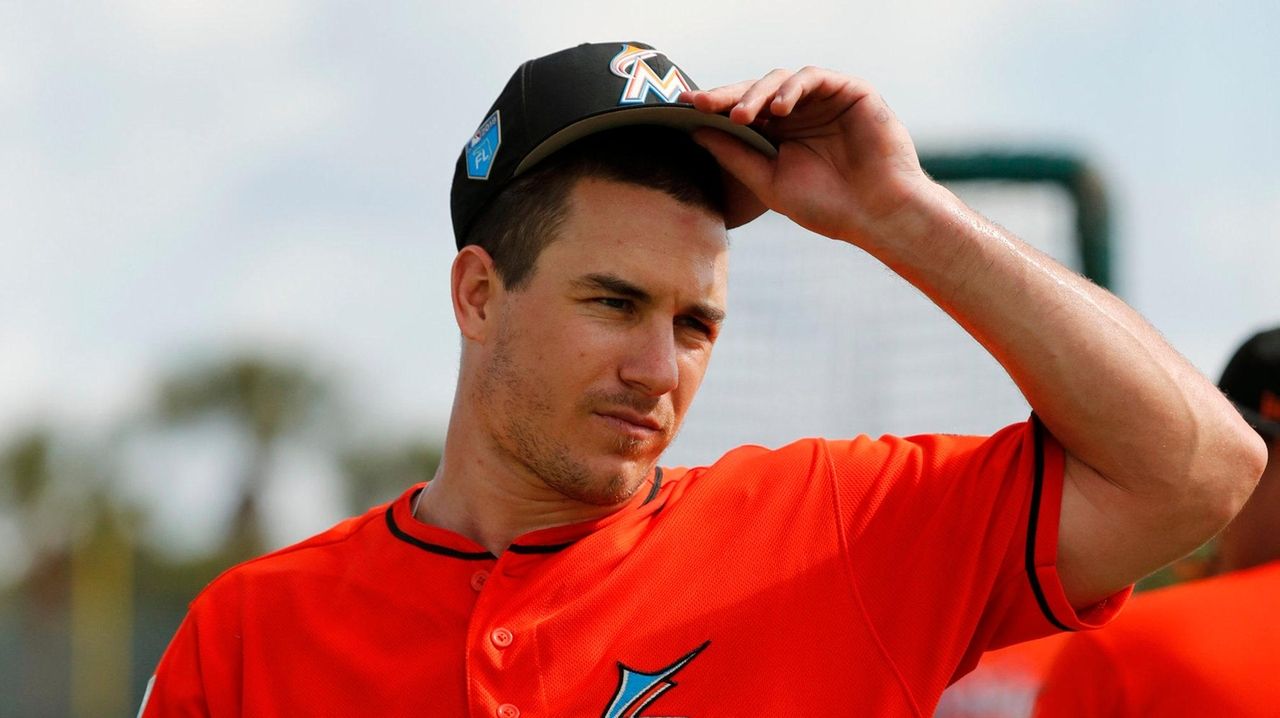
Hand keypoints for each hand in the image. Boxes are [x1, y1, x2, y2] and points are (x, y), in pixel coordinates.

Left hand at [681, 68, 935, 245]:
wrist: (877, 214)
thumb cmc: (826, 206)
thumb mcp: (769, 182)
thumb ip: (735, 155)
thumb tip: (697, 131)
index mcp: (779, 135)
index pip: (740, 113)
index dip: (713, 108)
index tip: (683, 109)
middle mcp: (799, 114)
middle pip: (754, 92)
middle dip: (727, 96)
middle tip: (703, 104)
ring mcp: (823, 100)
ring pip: (780, 80)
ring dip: (756, 94)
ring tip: (742, 116)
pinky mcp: (849, 91)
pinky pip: (813, 77)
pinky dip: (792, 88)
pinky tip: (778, 109)